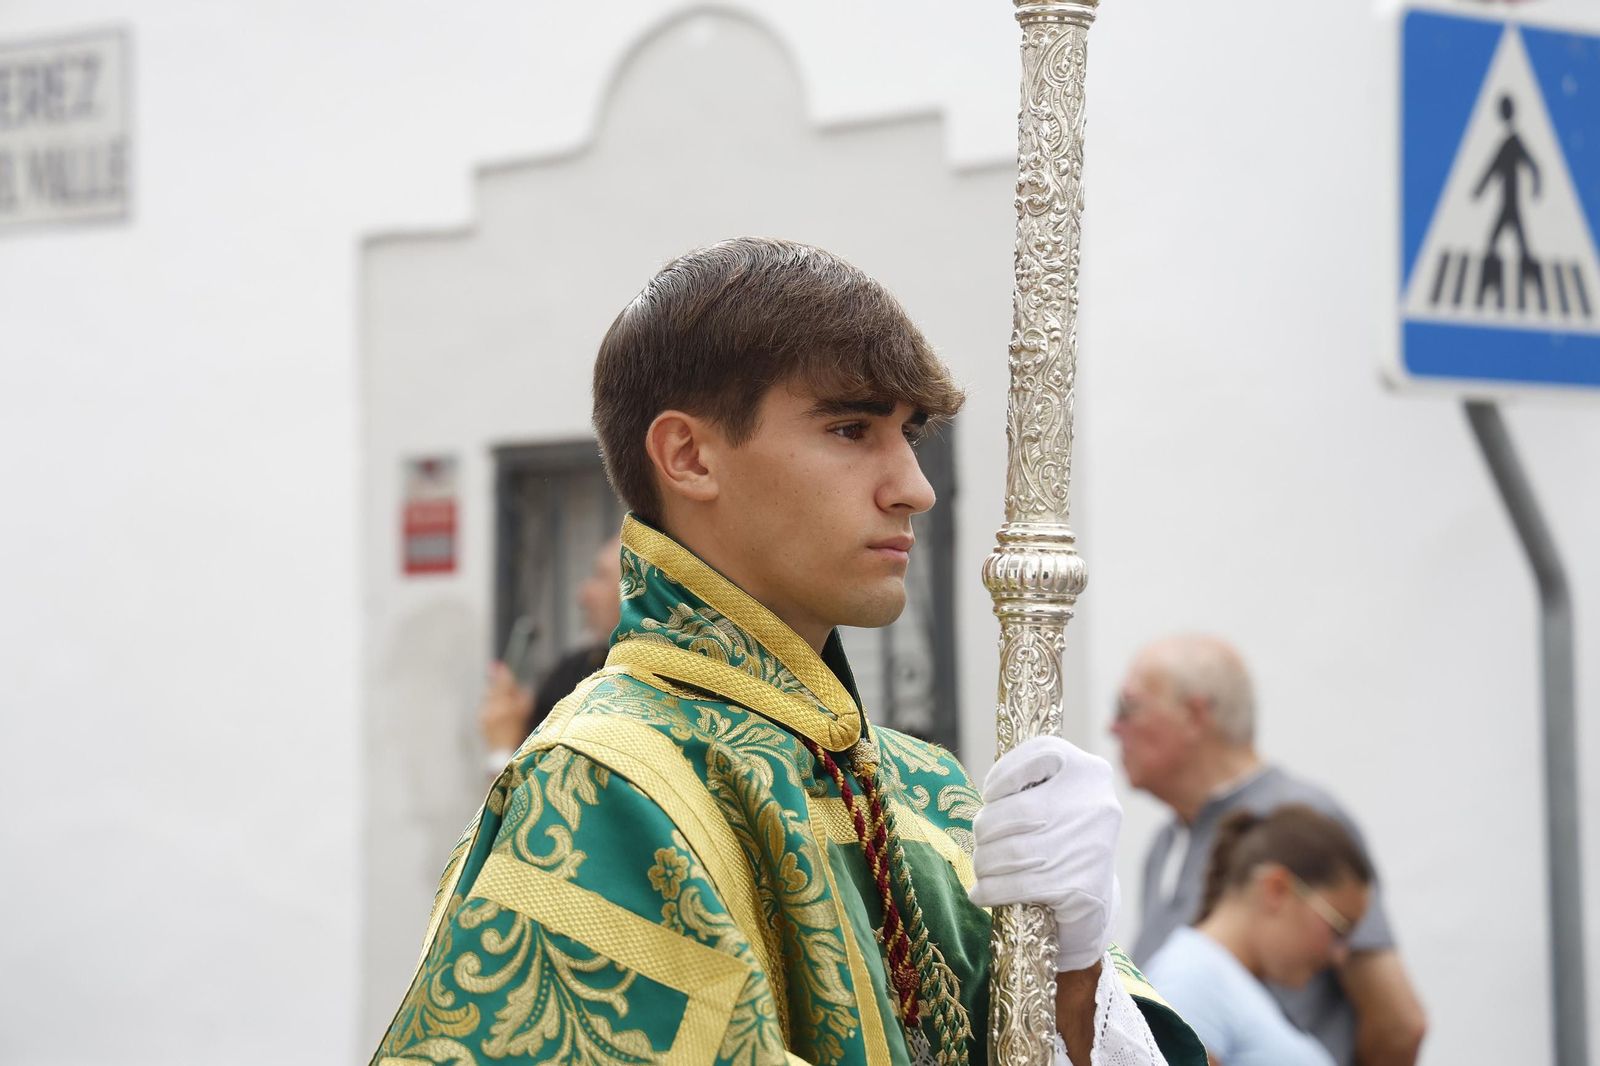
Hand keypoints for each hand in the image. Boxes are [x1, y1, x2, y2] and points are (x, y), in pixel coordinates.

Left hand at [478, 660, 534, 751]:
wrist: (502, 752)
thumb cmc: (518, 733)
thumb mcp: (524, 714)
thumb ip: (522, 698)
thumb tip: (519, 686)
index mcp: (509, 708)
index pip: (505, 685)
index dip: (502, 674)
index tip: (498, 664)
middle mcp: (496, 709)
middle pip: (495, 688)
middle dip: (495, 679)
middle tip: (494, 667)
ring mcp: (486, 713)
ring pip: (489, 695)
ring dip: (493, 692)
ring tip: (499, 695)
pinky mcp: (481, 718)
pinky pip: (486, 704)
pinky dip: (491, 703)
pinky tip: (496, 708)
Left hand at [968, 734, 1121, 971]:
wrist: (1096, 903)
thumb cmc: (1061, 843)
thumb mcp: (1054, 802)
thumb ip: (1027, 785)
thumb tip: (989, 796)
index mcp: (1089, 772)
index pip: (1041, 752)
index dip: (1004, 773)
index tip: (991, 796)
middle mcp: (1097, 804)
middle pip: (1018, 810)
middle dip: (986, 829)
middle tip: (981, 841)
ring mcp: (1091, 847)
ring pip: (1014, 851)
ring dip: (985, 862)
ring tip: (981, 868)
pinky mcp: (1082, 888)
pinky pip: (1019, 885)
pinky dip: (991, 890)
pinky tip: (981, 893)